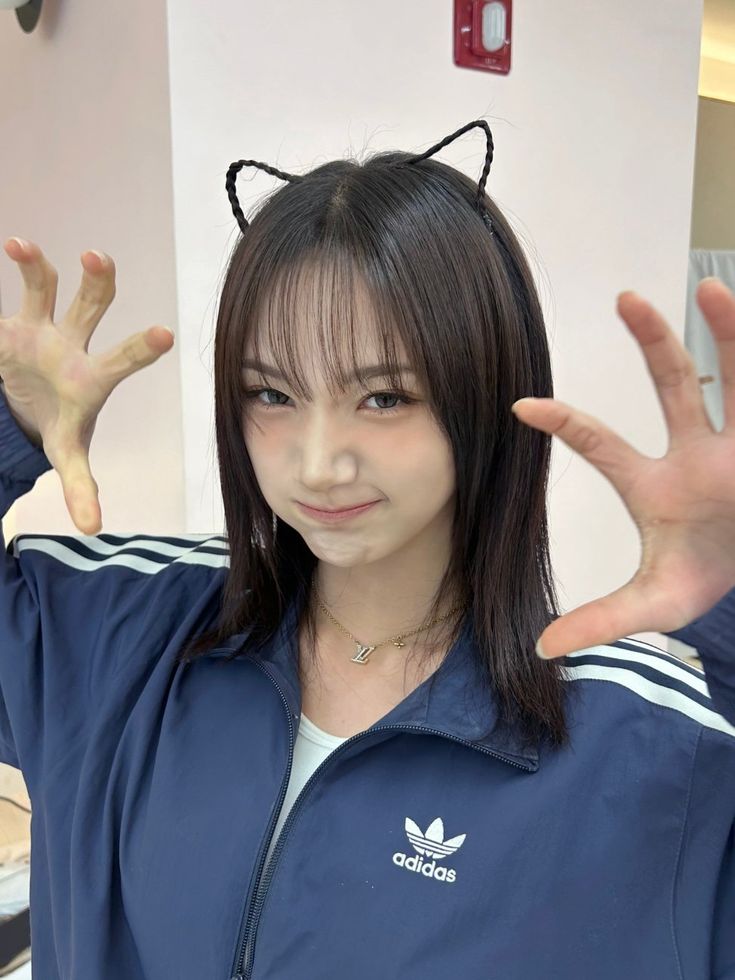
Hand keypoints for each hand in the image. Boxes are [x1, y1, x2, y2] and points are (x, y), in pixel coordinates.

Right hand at [0, 237, 174, 534]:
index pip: (122, 359)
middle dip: (98, 284)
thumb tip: (94, 528)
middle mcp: (73, 343)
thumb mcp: (68, 453)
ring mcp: (42, 327)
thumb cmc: (57, 424)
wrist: (25, 406)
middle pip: (92, 307)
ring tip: (22, 247)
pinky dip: (14, 269)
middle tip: (96, 259)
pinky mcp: (12, 322)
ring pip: (47, 286)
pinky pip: (14, 290)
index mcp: (92, 375)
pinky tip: (13, 245)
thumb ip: (81, 486)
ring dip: (37, 267)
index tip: (164, 333)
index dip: (141, 349)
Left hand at [510, 278, 734, 659]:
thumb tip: (543, 647)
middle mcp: (698, 451)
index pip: (602, 444)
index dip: (565, 424)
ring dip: (730, 333)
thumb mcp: (655, 602)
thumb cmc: (705, 579)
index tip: (520, 406)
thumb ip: (603, 620)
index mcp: (655, 482)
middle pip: (675, 385)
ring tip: (716, 289)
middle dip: (653, 342)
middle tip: (625, 299)